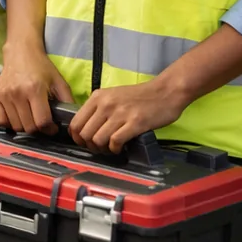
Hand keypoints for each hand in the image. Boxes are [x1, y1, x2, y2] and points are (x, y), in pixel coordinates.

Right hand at [0, 41, 74, 133]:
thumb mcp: (59, 81)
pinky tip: (17, 116)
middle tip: (42, 122)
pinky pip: (1, 120)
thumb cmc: (41, 67)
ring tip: (31, 117)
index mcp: (35, 89)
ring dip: (25, 126)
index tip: (53, 127)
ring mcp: (4, 95)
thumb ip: (67, 101)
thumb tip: (72, 120)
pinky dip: (10, 123)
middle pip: (29, 127)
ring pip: (16, 126)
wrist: (20, 52)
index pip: (42, 122)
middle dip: (39, 129)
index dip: (50, 129)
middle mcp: (17, 93)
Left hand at [68, 81, 186, 153]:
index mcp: (97, 97)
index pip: (76, 123)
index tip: (85, 143)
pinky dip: (115, 149)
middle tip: (100, 148)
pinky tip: (120, 148)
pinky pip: (115, 142)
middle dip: (90, 146)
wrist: (165, 92)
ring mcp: (120, 114)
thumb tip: (86, 129)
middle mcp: (105, 104)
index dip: (77, 138)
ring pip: (98, 139)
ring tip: (110, 149)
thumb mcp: (113, 96)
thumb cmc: (140, 96)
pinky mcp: (135, 123)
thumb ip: (98, 109)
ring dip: (103, 149)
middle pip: (85, 134)